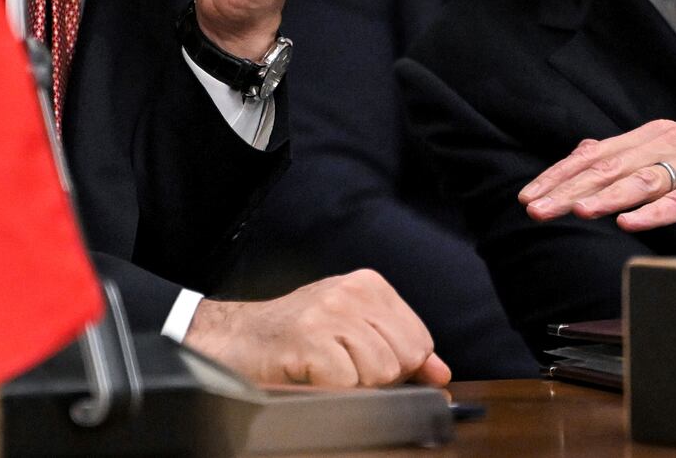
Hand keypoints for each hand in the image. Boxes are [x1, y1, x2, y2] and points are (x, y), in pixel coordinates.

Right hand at [184, 270, 451, 387]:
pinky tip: (310, 374)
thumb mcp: (352, 331)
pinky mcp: (309, 339)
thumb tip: (441, 372)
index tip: (365, 364)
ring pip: (380, 372)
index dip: (399, 366)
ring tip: (324, 369)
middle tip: (342, 368)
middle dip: (378, 377)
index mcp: (370, 285)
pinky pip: (349, 383)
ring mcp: (330, 313)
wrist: (235, 339)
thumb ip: (400, 348)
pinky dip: (331, 390)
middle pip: (404, 358)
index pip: (419, 340)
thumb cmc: (296, 337)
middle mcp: (353, 292)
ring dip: (353, 384)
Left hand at [518, 119, 675, 231]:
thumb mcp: (670, 147)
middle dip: (569, 189)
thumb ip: (627, 153)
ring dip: (606, 196)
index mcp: (652, 135)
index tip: (530, 195)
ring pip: (642, 181)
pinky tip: (630, 223)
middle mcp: (668, 143)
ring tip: (578, 211)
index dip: (560, 175)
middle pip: (610, 167)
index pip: (594, 155)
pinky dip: (656, 212)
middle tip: (537, 208)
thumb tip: (580, 155)